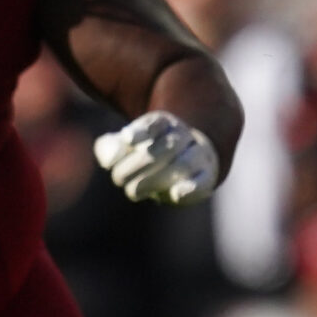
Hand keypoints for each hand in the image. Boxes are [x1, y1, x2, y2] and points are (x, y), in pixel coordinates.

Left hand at [94, 110, 220, 204]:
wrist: (187, 162)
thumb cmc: (148, 154)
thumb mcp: (125, 147)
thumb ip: (110, 148)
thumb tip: (109, 161)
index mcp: (165, 122)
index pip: (156, 123)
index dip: (142, 131)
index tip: (127, 139)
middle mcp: (184, 136)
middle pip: (167, 146)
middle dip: (139, 164)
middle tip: (118, 179)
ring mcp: (199, 155)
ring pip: (183, 164)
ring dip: (156, 179)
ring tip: (132, 191)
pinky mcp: (207, 177)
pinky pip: (203, 181)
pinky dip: (191, 188)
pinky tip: (176, 194)